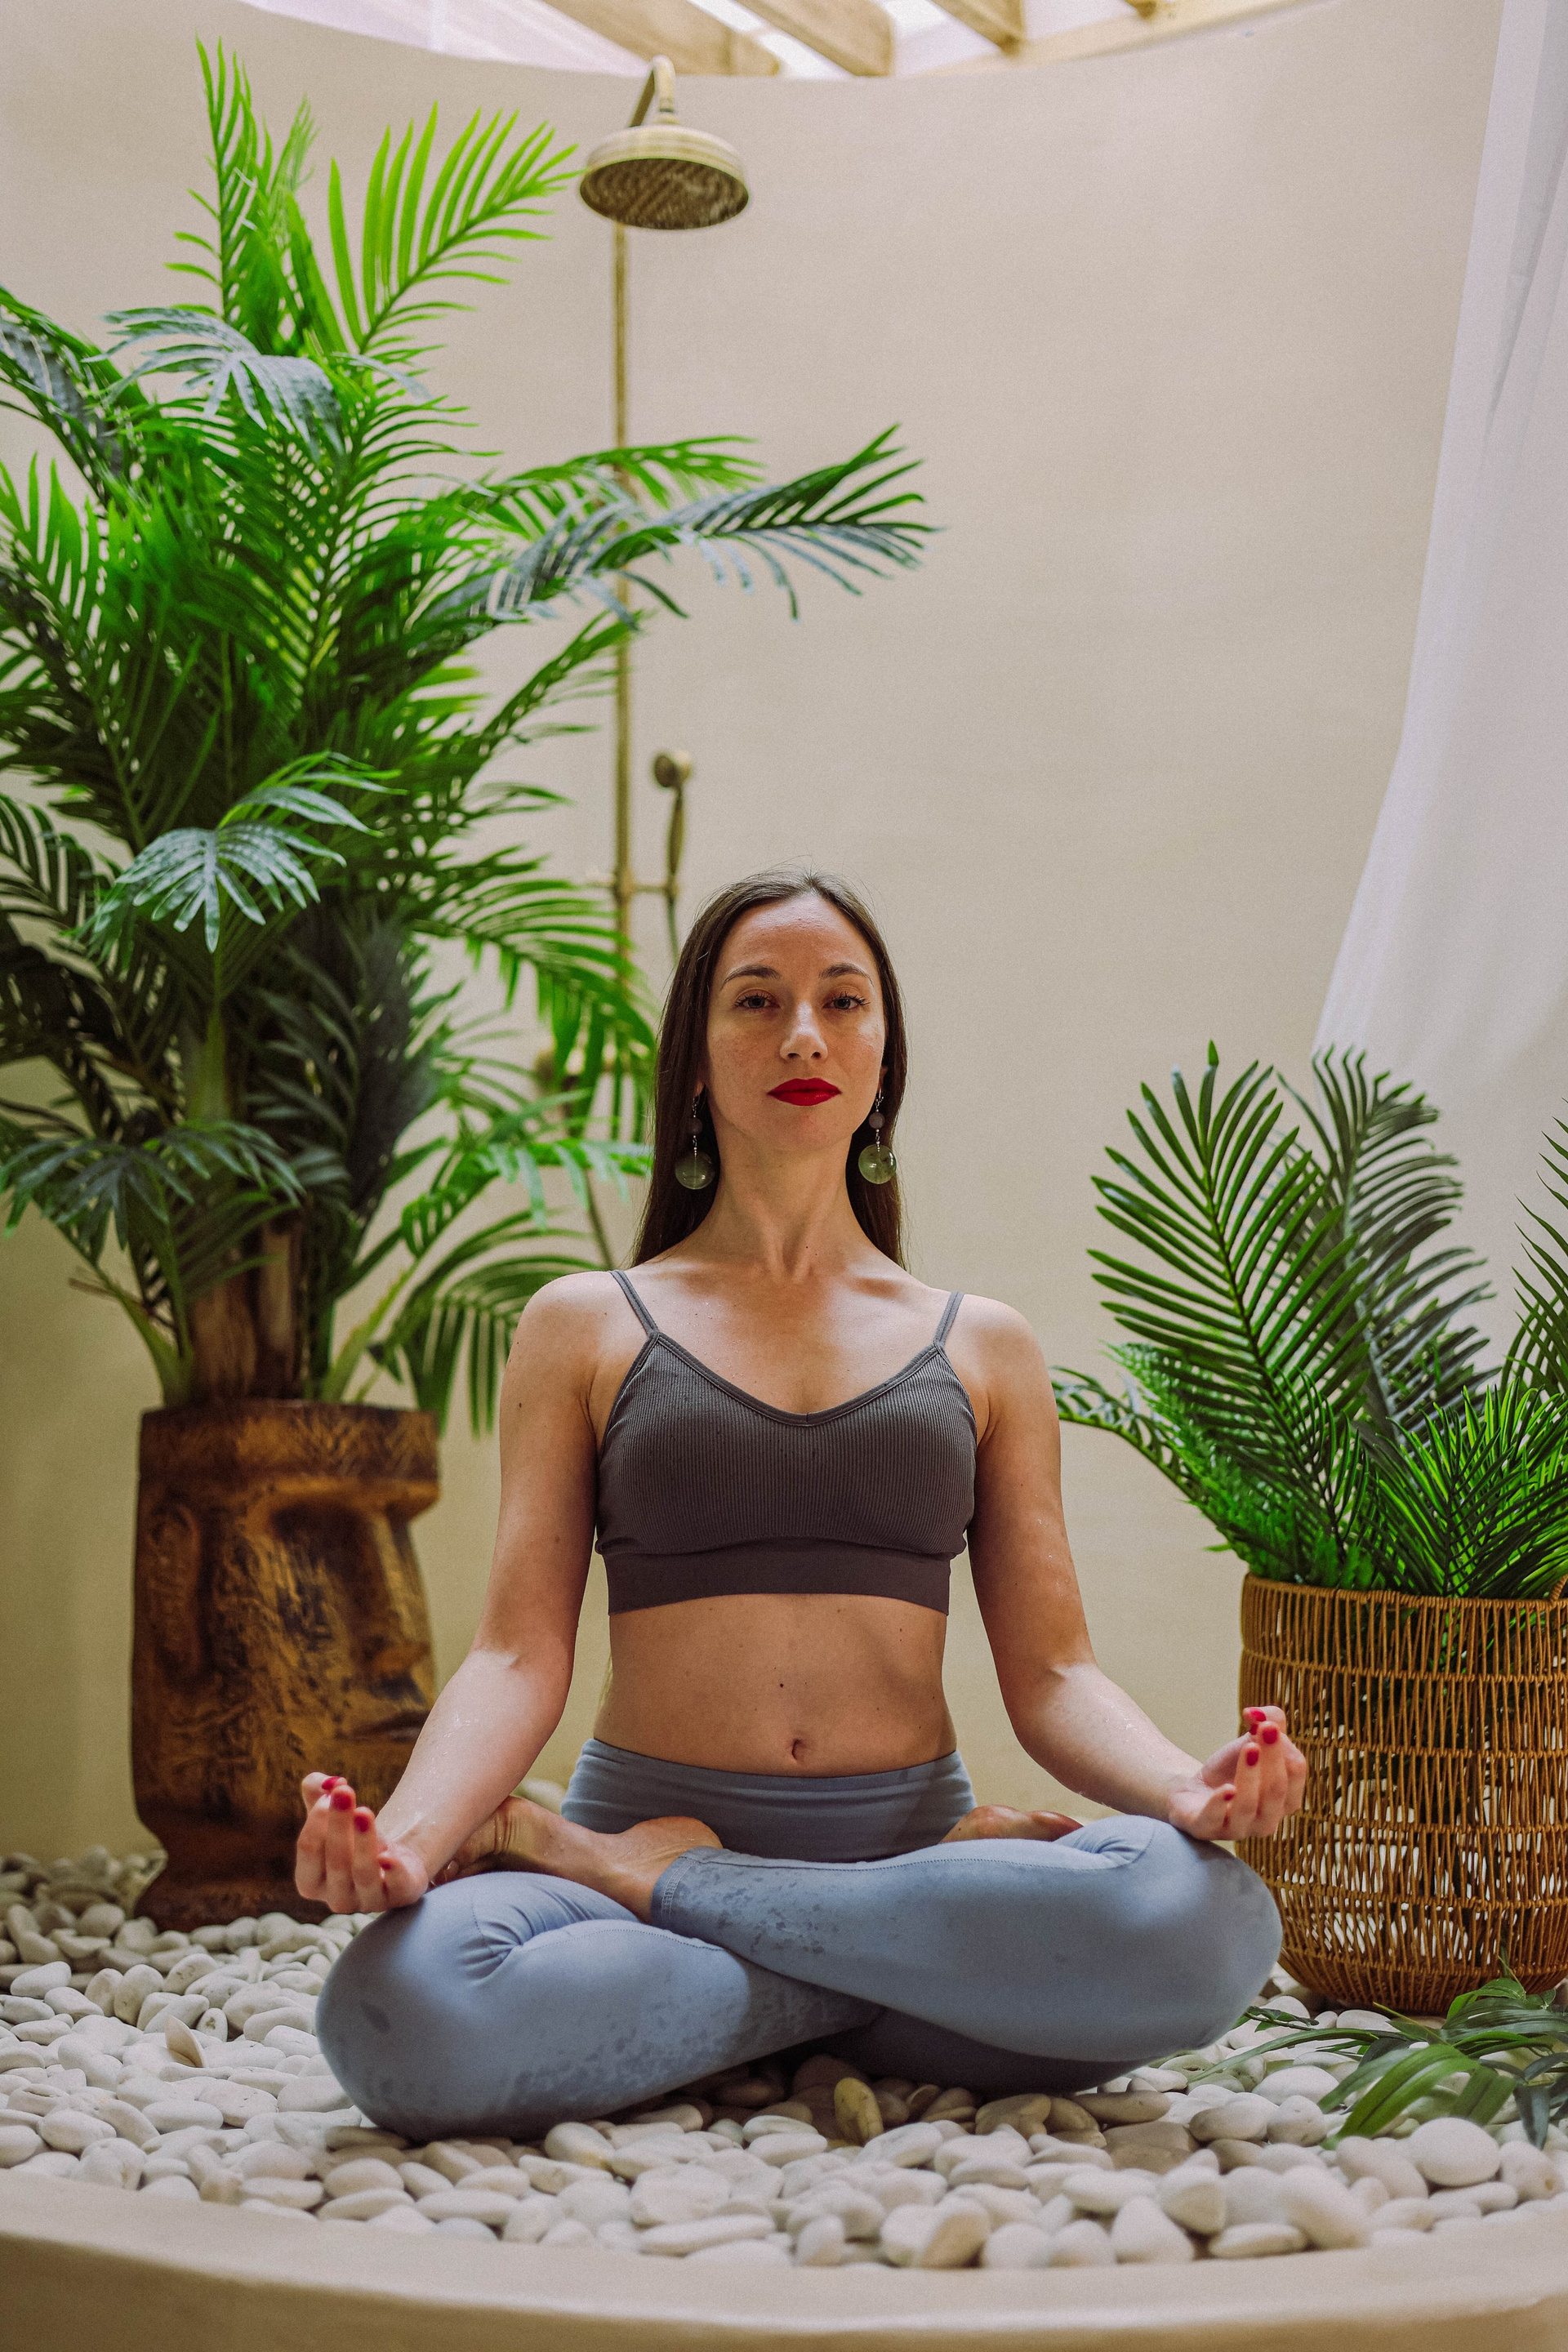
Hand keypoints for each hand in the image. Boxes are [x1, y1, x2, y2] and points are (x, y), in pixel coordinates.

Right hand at [294, 1775, 429, 1913]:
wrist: (390, 1857)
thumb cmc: (350, 1836)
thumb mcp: (330, 1812)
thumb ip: (318, 1791)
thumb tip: (329, 1782)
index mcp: (311, 1881)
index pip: (308, 1852)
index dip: (315, 1822)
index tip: (330, 1792)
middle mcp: (336, 1898)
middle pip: (336, 1861)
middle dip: (339, 1824)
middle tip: (344, 1792)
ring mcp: (368, 1901)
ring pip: (364, 1872)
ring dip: (363, 1841)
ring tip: (363, 1811)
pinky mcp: (398, 1896)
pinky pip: (396, 1887)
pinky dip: (393, 1872)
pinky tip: (389, 1856)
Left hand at [1166, 1706, 1305, 1842]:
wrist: (1195, 1790)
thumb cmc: (1231, 1769)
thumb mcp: (1251, 1742)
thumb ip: (1266, 1723)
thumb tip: (1259, 1715)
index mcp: (1285, 1800)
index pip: (1295, 1775)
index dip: (1284, 1749)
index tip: (1268, 1724)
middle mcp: (1267, 1820)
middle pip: (1276, 1791)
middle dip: (1272, 1758)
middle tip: (1263, 1729)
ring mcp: (1238, 1828)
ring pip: (1249, 1806)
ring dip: (1250, 1775)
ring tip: (1248, 1747)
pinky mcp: (1206, 1829)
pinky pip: (1215, 1820)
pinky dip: (1221, 1803)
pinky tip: (1226, 1788)